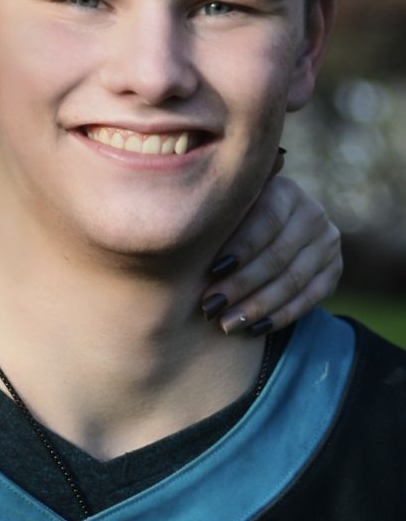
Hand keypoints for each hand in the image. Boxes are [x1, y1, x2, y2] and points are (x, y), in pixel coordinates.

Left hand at [200, 172, 341, 333]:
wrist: (272, 231)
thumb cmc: (233, 222)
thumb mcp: (229, 210)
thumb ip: (218, 212)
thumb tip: (186, 222)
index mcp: (285, 191)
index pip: (266, 220)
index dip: (240, 248)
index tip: (212, 272)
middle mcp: (312, 213)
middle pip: (277, 256)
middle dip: (241, 285)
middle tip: (211, 307)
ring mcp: (327, 242)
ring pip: (293, 281)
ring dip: (257, 306)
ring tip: (227, 324)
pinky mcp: (334, 269)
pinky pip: (310, 299)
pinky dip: (281, 317)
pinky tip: (255, 329)